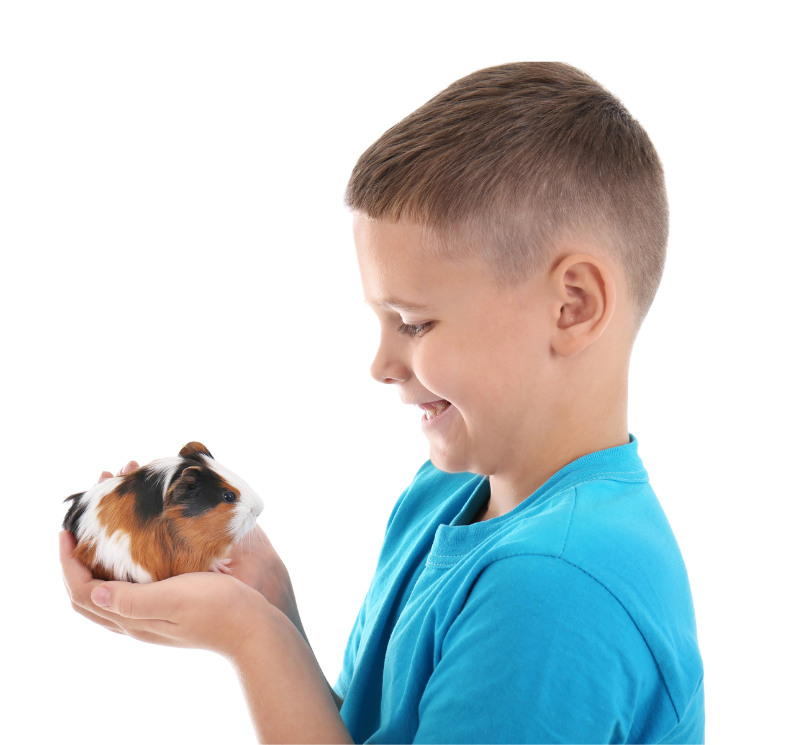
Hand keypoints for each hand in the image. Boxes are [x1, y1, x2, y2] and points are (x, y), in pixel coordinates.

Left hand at [59, 528, 273, 662]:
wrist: (250, 625)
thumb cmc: (216, 609)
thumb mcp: (173, 599)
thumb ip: (132, 599)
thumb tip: (92, 593)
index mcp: (133, 619)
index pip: (83, 593)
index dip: (69, 565)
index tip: (68, 533)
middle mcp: (136, 621)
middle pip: (88, 597)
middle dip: (75, 566)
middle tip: (76, 534)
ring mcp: (151, 618)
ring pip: (105, 596)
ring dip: (93, 571)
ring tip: (96, 543)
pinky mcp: (166, 611)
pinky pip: (126, 594)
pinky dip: (115, 575)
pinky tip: (130, 558)